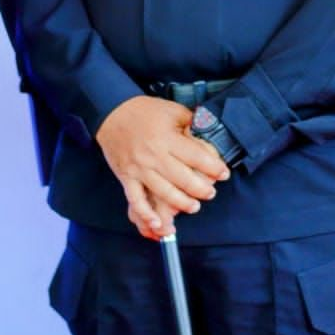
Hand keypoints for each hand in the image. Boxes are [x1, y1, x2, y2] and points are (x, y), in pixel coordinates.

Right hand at [96, 96, 229, 237]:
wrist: (111, 112)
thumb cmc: (143, 111)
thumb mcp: (172, 110)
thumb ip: (192, 121)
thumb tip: (211, 130)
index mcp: (167, 138)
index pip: (197, 158)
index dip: (214, 168)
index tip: (223, 173)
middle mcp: (154, 156)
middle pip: (183, 179)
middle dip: (202, 189)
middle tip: (210, 192)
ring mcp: (139, 169)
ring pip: (164, 193)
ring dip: (182, 203)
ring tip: (193, 206)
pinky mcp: (126, 177)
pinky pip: (135, 200)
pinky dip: (146, 214)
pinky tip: (157, 224)